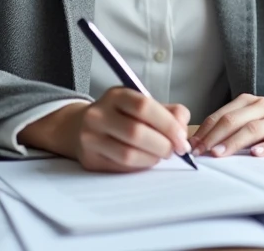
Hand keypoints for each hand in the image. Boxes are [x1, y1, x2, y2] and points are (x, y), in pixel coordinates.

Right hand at [22, 88, 190, 172]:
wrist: (81, 127)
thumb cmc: (122, 116)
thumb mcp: (142, 104)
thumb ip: (169, 112)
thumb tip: (182, 129)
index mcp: (116, 95)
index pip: (144, 106)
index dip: (167, 124)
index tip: (181, 138)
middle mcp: (98, 114)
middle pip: (136, 132)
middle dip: (162, 145)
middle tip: (173, 150)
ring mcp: (90, 137)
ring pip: (128, 154)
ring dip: (152, 158)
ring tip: (159, 155)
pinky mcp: (90, 159)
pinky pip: (121, 167)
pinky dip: (139, 166)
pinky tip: (144, 160)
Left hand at [189, 83, 263, 158]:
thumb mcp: (252, 112)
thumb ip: (232, 122)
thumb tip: (202, 140)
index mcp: (247, 102)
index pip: (221, 115)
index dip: (204, 131)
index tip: (191, 145)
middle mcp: (261, 108)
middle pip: (233, 120)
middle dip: (214, 137)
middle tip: (200, 152)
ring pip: (253, 129)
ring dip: (234, 142)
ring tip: (219, 153)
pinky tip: (256, 153)